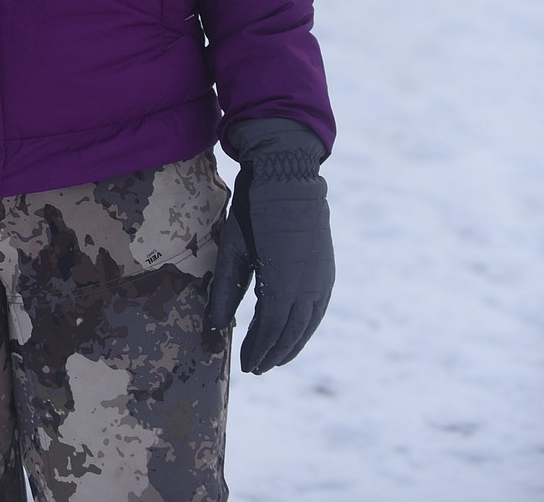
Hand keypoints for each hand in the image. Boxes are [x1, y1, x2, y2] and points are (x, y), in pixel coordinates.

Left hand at [207, 118, 333, 373]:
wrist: (288, 175)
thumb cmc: (253, 209)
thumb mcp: (233, 247)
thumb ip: (226, 289)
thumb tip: (217, 325)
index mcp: (282, 281)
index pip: (270, 328)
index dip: (258, 349)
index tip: (245, 366)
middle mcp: (307, 285)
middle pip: (291, 331)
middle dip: (273, 353)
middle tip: (257, 369)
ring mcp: (322, 278)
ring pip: (308, 324)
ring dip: (292, 345)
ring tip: (275, 359)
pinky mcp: (326, 270)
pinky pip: (318, 309)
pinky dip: (306, 327)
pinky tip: (295, 333)